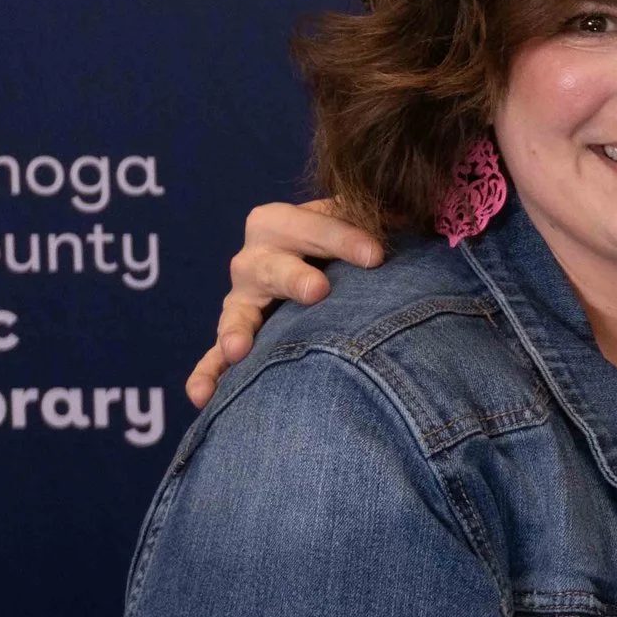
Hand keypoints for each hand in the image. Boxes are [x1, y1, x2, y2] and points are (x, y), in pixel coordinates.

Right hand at [186, 200, 386, 407]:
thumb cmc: (349, 241)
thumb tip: (411, 223)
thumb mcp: (361, 222)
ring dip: (237, 330)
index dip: (343, 238)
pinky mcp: (235, 336)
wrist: (325, 267)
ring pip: (237, 312)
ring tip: (240, 349)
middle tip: (318, 291)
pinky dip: (207, 375)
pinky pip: (213, 359)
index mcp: (281, 222)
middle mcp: (254, 259)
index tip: (376, 256)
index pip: (312, 226)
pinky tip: (204, 397)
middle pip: (270, 266)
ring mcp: (241, 300)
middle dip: (294, 277)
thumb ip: (379, 219)